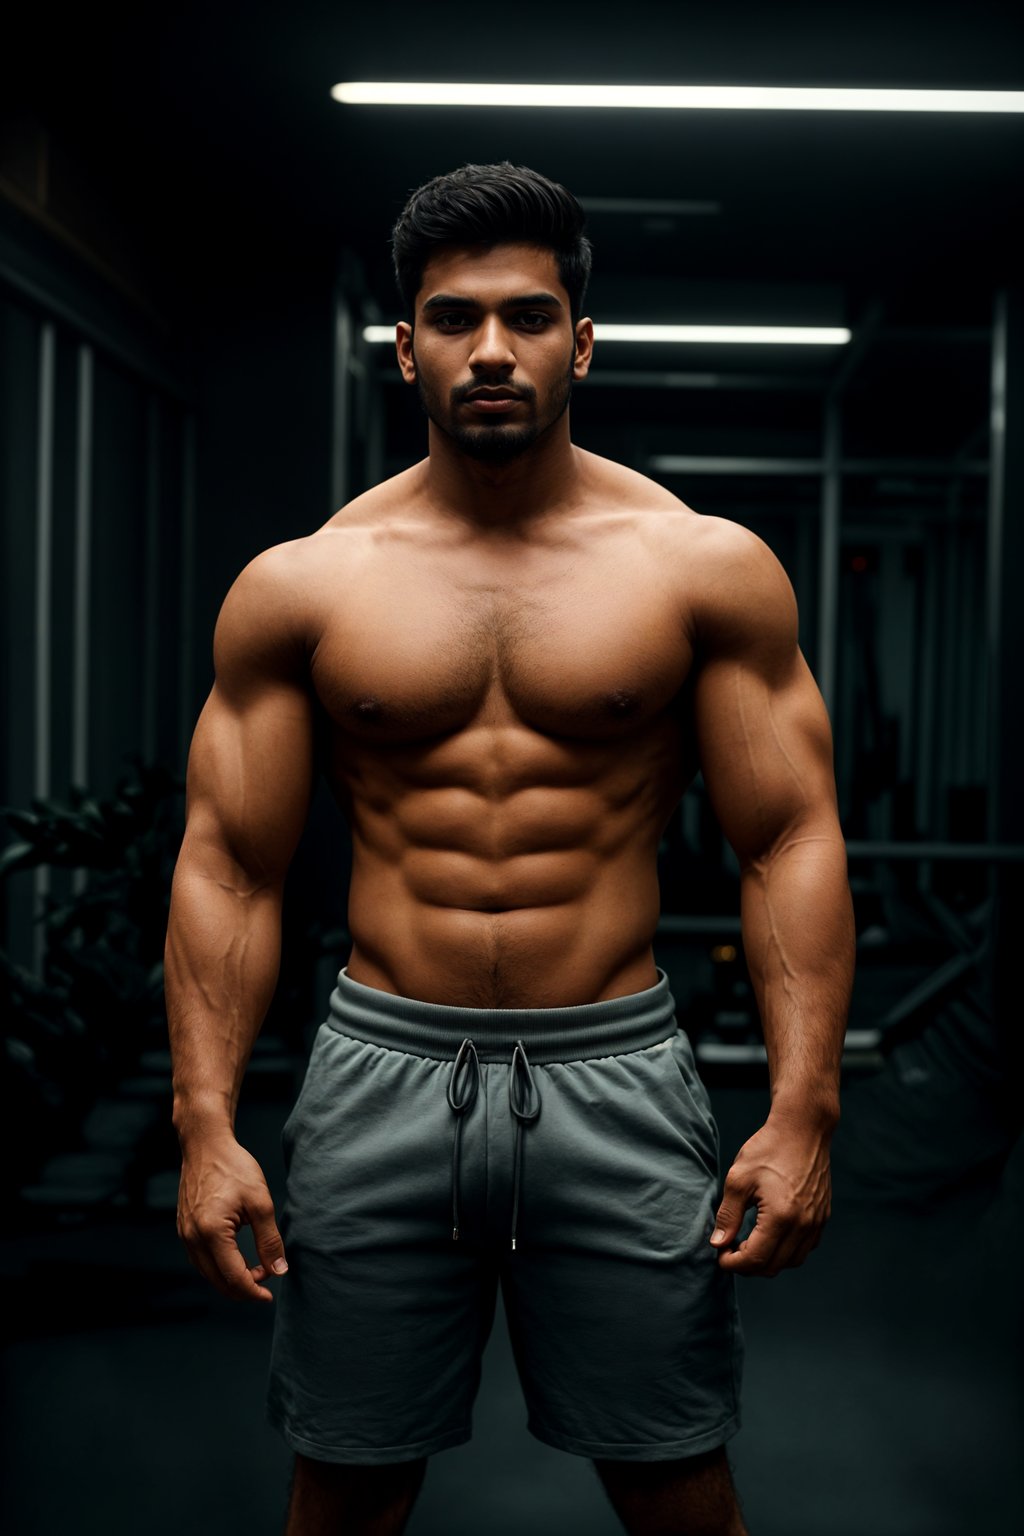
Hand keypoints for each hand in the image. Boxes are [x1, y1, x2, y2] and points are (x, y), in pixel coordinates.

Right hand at [176, 1131, 287, 1301]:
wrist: (206, 1145)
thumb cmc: (234, 1168)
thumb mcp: (260, 1202)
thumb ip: (269, 1240)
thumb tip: (279, 1270)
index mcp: (212, 1233)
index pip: (233, 1277)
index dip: (253, 1291)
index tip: (270, 1295)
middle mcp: (192, 1238)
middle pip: (217, 1281)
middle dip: (243, 1288)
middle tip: (267, 1280)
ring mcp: (184, 1234)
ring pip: (207, 1273)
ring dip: (230, 1278)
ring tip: (255, 1270)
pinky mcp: (183, 1228)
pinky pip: (200, 1259)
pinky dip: (218, 1266)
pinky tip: (235, 1259)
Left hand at [709, 1114, 831, 1276]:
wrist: (803, 1129)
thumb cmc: (768, 1149)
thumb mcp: (738, 1179)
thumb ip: (728, 1215)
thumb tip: (718, 1244)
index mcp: (781, 1217)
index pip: (755, 1259)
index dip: (733, 1264)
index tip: (720, 1254)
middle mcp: (804, 1225)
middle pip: (773, 1266)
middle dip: (748, 1265)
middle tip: (730, 1249)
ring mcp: (817, 1222)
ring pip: (791, 1261)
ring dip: (768, 1260)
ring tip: (748, 1243)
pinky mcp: (823, 1216)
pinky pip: (805, 1248)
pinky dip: (786, 1251)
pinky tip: (770, 1235)